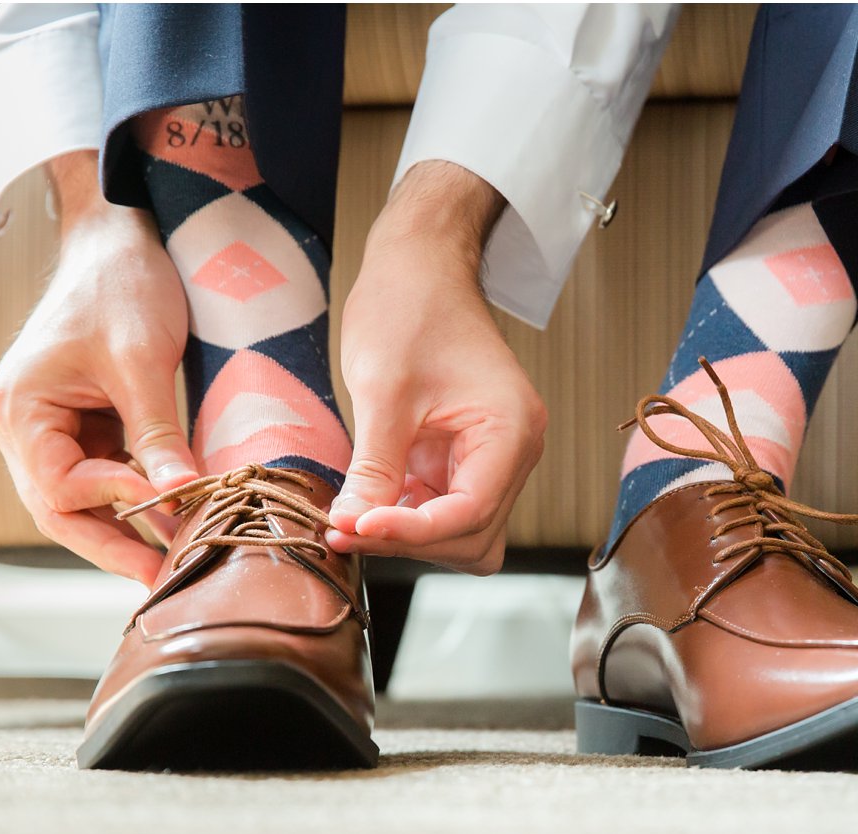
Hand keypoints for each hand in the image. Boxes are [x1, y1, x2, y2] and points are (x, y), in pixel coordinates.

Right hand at [0, 151, 197, 584]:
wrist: (120, 236)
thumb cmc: (119, 284)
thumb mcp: (141, 360)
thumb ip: (157, 433)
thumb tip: (184, 496)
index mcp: (18, 409)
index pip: (58, 488)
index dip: (114, 508)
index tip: (171, 508)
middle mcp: (22, 426)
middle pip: (60, 510)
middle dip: (115, 544)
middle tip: (166, 578)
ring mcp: (49, 429)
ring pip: (81, 502)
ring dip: (127, 528)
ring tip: (176, 557)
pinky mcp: (81, 426)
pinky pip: (102, 478)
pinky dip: (134, 499)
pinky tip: (173, 517)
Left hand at [326, 161, 546, 574]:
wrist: (419, 267)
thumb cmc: (409, 309)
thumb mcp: (383, 392)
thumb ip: (374, 468)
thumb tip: (351, 527)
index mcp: (511, 430)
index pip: (469, 512)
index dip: (411, 532)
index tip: (353, 527)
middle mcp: (514, 451)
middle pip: (472, 536)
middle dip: (411, 540)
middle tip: (343, 527)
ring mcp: (492, 457)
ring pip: (461, 534)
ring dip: (410, 536)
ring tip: (352, 517)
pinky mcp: (464, 459)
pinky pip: (442, 510)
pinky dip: (406, 517)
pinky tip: (365, 501)